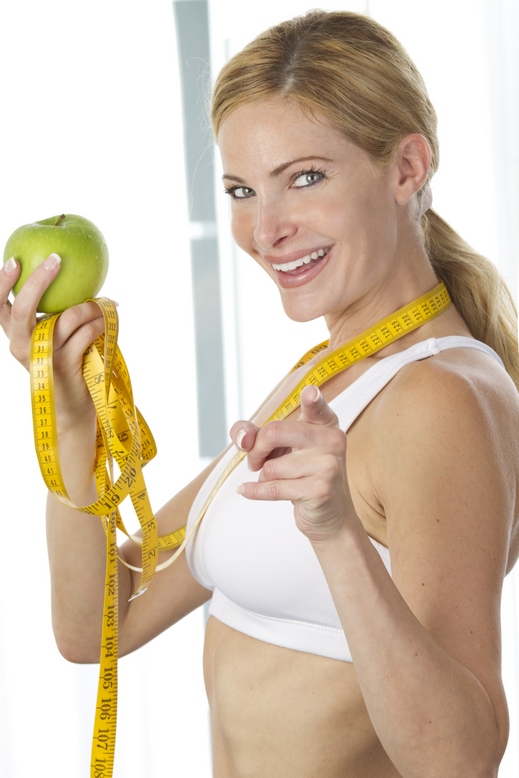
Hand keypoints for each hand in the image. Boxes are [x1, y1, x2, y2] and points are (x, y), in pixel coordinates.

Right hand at [0, 255, 105, 429]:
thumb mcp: (56, 339)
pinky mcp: (65, 366)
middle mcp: (22, 347)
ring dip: (92, 306)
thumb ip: (57, 315)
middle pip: (23, 309)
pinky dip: (101, 323)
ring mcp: (43, 357)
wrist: (74, 408)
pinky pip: (87, 332)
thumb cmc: (68, 365)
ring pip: (68, 317)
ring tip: (107, 304)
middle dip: (38, 281)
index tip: (14, 261)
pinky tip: (111, 319)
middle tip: (56, 260)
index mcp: (17, 337)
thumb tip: (77, 278)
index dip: (2, 284)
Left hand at [229, 385, 354, 541]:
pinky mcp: (320, 490)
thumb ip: (253, 434)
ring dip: (264, 477)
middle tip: (257, 461)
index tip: (310, 393)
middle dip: (256, 451)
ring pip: (271, 467)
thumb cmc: (302, 474)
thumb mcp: (279, 447)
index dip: (312, 399)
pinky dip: (254, 491)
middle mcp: (331, 440)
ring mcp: (328, 465)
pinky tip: (246, 490)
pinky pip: (273, 488)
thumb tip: (244, 440)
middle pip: (273, 432)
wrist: (330, 514)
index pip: (317, 407)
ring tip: (279, 480)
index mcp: (324, 423)